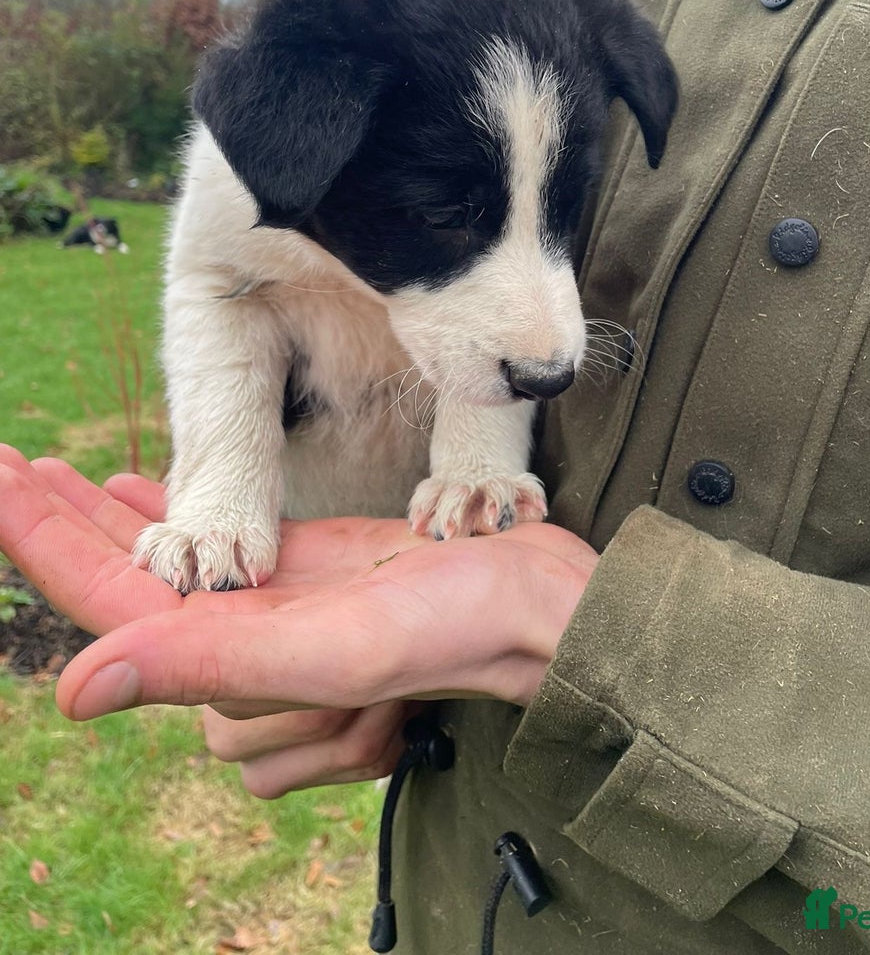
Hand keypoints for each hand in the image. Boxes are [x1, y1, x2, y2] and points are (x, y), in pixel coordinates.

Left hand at [0, 446, 597, 729]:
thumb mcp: (331, 646)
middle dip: (52, 520)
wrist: (539, 611)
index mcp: (228, 660)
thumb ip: (207, 663)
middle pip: (115, 578)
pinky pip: (206, 544)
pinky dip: (163, 513)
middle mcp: (236, 640)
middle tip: (2, 459)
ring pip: (154, 560)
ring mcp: (266, 605)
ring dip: (97, 518)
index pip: (102, 599)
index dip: (37, 539)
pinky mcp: (301, 570)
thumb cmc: (458, 631)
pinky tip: (138, 490)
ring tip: (48, 472)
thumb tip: (74, 687)